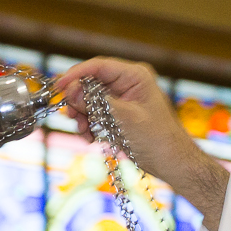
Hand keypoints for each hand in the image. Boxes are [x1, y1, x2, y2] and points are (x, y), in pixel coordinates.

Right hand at [52, 57, 227, 227]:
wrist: (172, 164)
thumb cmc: (157, 140)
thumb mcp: (124, 118)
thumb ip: (96, 102)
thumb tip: (70, 90)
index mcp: (135, 76)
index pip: (98, 67)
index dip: (75, 75)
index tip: (58, 87)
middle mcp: (128, 83)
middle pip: (90, 83)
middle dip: (79, 101)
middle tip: (73, 117)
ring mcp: (122, 99)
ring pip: (90, 100)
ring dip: (83, 116)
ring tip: (85, 132)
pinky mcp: (118, 114)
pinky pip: (96, 114)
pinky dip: (90, 125)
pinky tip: (91, 138)